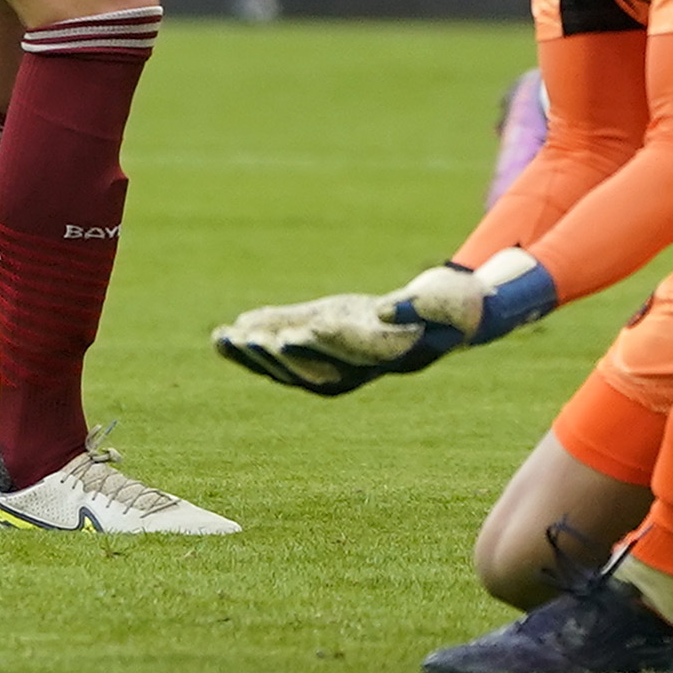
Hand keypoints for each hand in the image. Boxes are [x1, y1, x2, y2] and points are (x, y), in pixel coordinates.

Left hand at [210, 290, 430, 395]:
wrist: (446, 320)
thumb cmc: (451, 307)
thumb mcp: (446, 303)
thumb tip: (386, 309)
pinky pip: (285, 350)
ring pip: (291, 365)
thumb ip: (419, 307)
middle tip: (248, 338)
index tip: (292, 334)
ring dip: (254, 354)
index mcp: (394, 355)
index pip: (355, 354)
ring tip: (221, 337)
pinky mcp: (323, 345)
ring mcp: (339, 360)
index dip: (323, 344)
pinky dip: (254, 342)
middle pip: (316, 369)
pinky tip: (224, 335)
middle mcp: (361, 367)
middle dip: (280, 356)